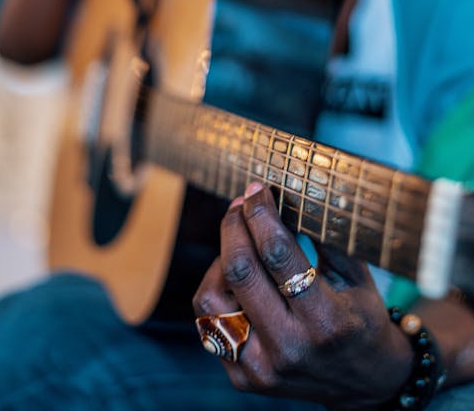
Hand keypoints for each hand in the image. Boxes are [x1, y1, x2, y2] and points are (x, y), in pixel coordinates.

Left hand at [193, 182, 412, 409]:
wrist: (364, 382)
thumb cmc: (362, 315)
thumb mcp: (356, 274)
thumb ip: (325, 235)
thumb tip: (291, 190)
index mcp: (326, 321)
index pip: (278, 255)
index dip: (261, 214)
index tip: (257, 190)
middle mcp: (290, 348)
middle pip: (239, 270)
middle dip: (234, 225)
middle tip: (240, 204)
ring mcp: (261, 368)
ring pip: (211, 297)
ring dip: (221, 259)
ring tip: (240, 244)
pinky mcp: (243, 378)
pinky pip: (209, 322)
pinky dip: (218, 290)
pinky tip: (238, 278)